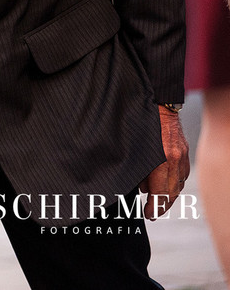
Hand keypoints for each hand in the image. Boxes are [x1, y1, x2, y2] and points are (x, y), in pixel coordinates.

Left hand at [138, 105, 189, 219]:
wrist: (159, 103)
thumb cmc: (139, 124)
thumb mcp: (133, 148)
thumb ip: (138, 170)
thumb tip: (142, 188)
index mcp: (161, 161)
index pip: (160, 193)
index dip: (154, 207)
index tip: (148, 214)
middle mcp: (175, 160)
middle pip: (172, 192)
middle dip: (162, 205)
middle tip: (153, 213)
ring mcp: (182, 156)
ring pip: (179, 184)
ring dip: (169, 195)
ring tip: (158, 202)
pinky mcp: (185, 151)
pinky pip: (182, 173)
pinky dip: (175, 182)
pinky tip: (167, 185)